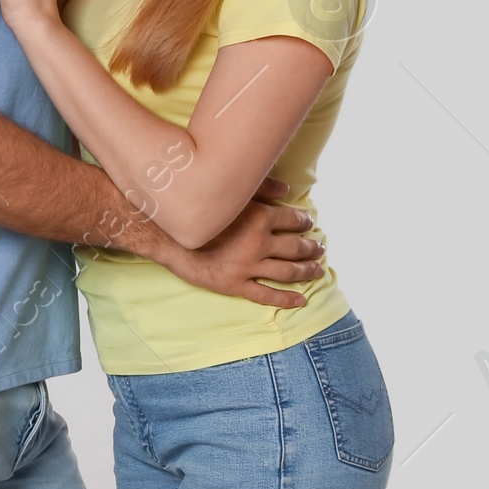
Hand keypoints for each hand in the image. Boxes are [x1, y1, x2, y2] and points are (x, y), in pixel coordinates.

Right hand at [158, 178, 326, 308]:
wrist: (168, 235)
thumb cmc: (200, 211)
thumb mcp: (231, 194)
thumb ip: (262, 189)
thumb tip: (287, 190)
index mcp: (259, 219)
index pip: (292, 221)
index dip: (304, 222)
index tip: (309, 223)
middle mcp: (258, 244)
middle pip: (295, 247)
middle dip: (311, 248)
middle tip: (319, 248)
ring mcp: (247, 267)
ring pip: (287, 272)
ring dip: (306, 271)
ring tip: (317, 269)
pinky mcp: (235, 285)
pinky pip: (266, 295)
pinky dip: (286, 299)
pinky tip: (301, 300)